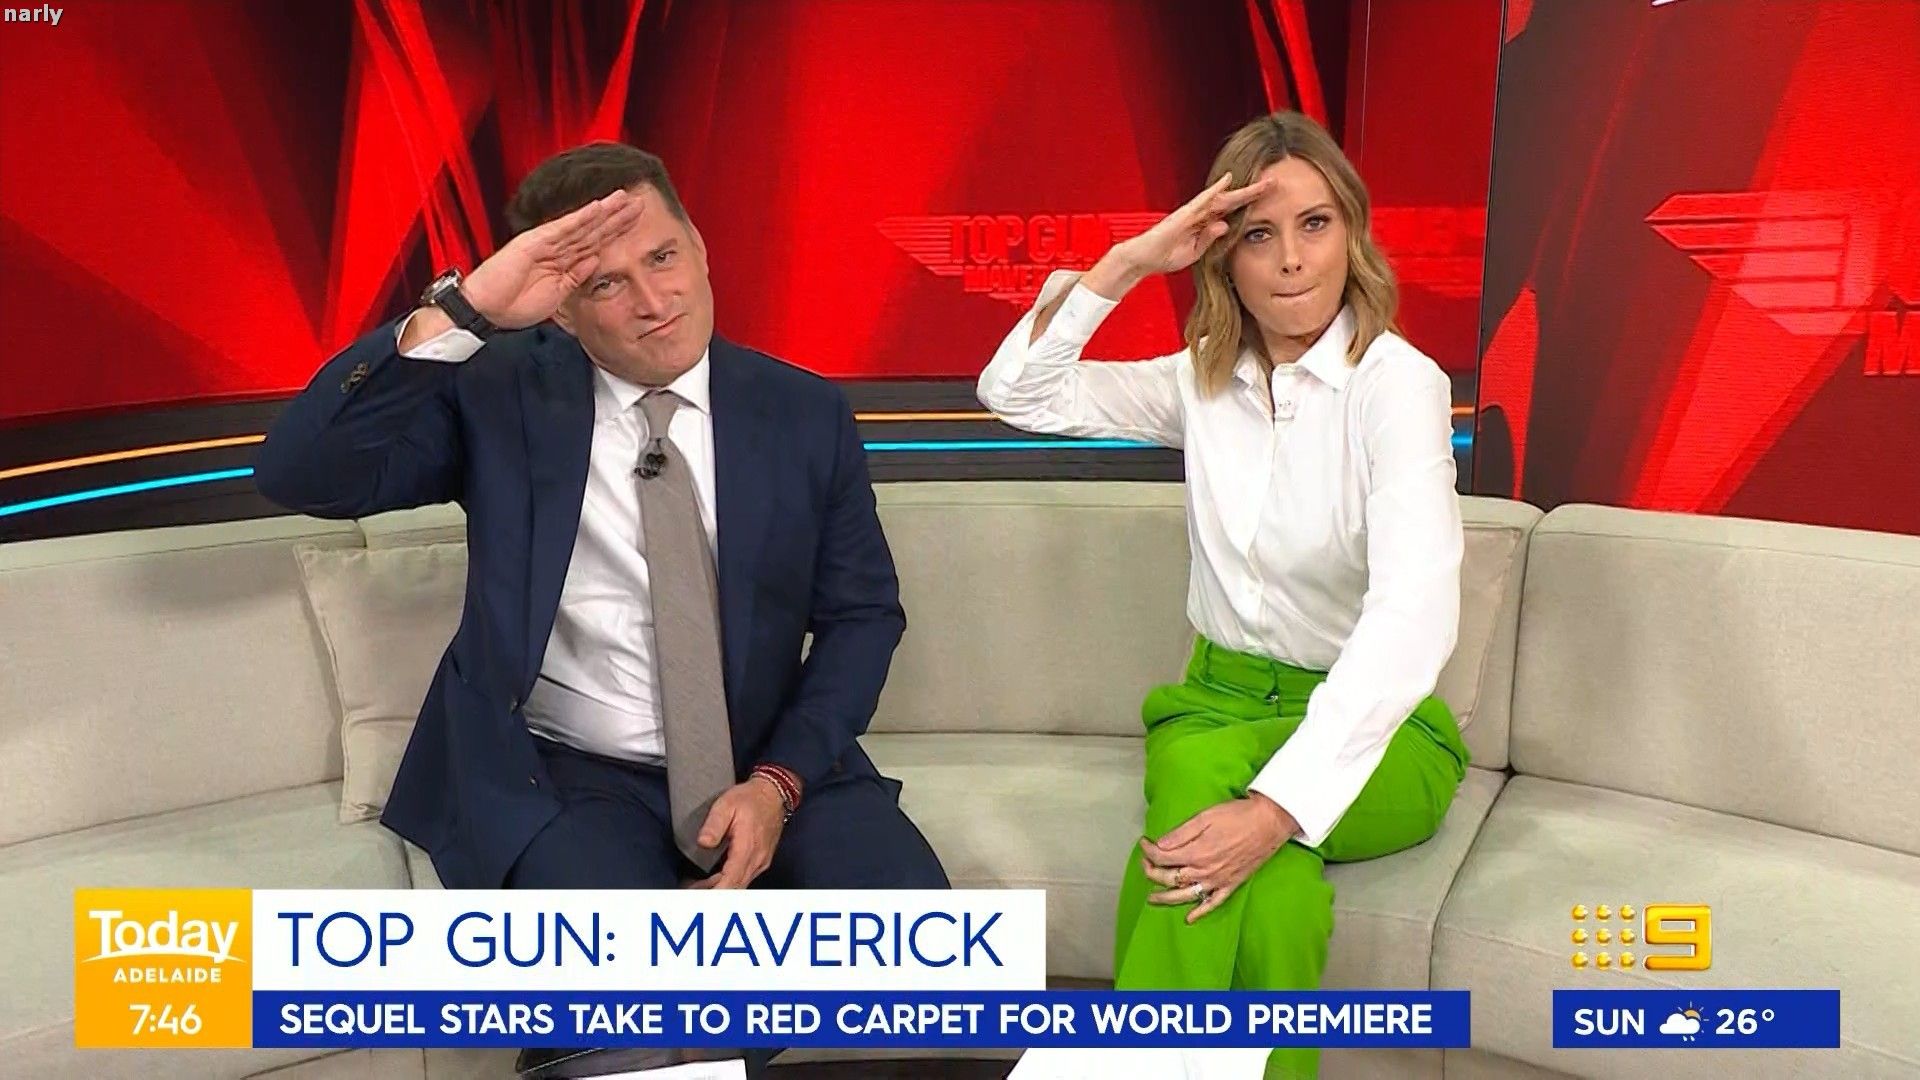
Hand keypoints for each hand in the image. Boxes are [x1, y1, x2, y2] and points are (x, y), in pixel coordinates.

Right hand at [457, 188, 646, 328]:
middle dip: (617, 217)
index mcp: (563, 261)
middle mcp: (556, 248)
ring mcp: (545, 243)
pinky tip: (597, 208)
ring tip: (624, 198)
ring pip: (581, 225)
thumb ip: (576, 276)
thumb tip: (596, 260)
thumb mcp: (558, 295)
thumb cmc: (515, 305)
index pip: (595, 242)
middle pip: (593, 230)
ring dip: (603, 212)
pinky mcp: (533, 242)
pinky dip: (579, 218)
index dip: (616, 231)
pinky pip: (561, 229)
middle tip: (640, 203)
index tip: (636, 221)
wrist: (486, 310)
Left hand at [684, 777, 788, 889]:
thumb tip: (703, 842)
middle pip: (735, 888)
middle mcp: (757, 860)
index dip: (714, 893)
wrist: (774, 793)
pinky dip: (727, 883)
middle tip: (687, 892)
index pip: (731, 881)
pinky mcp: (761, 861)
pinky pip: (744, 878)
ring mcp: (761, 862)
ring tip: (694, 888)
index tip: (696, 897)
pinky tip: (712, 881)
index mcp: (747, 848)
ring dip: (718, 890)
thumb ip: (714, 824)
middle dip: (712, 894)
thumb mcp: (726, 804)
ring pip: (739, 885)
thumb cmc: (750, 798)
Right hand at [1093, 172, 1274, 290]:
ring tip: (1262, 182)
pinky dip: (1216, 189)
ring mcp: (1192, 213)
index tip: (1268, 198)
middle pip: (1232, 201)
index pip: (1232, 211)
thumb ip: (1210, 238)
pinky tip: (1228, 180)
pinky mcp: (1184, 215)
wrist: (1144, 259)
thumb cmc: (1166, 256)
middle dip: (1253, 192)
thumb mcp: (1196, 252)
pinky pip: (1203, 200)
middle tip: (1273, 183)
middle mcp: (1200, 214)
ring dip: (1242, 190)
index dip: (1250, 204)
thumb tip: (1226, 224)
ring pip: (1222, 197)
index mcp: (1204, 224)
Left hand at [1138, 793, 1298, 922]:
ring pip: (1186, 895)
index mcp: (1196, 852)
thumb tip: (1159, 845)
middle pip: (1170, 878)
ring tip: (1152, 898)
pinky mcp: (1231, 885)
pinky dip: (1200, 912)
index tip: (1143, 843)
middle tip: (1145, 863)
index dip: (1148, 851)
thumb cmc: (1238, 816)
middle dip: (1151, 872)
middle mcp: (1205, 870)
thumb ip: (1181, 833)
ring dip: (1166, 898)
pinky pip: (1213, 903)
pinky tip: (1189, 918)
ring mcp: (1218, 880)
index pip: (1163, 857)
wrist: (1269, 823)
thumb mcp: (1205, 817)